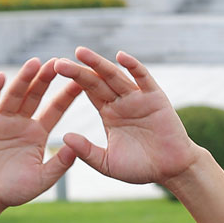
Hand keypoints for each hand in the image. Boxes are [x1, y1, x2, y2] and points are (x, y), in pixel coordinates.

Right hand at [0, 58, 79, 211]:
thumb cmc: (14, 191)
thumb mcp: (42, 179)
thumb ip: (59, 164)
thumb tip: (77, 146)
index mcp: (37, 133)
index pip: (55, 109)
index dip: (67, 95)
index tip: (82, 79)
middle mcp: (21, 122)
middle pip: (35, 96)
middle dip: (45, 79)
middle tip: (57, 62)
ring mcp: (0, 120)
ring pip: (14, 95)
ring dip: (23, 79)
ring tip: (34, 63)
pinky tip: (1, 77)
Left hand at [52, 49, 200, 187]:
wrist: (171, 170)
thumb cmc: (140, 168)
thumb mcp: (107, 163)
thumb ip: (86, 152)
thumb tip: (64, 137)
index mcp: (108, 113)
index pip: (87, 92)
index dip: (71, 83)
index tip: (52, 75)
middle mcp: (121, 101)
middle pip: (96, 81)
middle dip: (78, 71)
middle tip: (58, 63)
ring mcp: (138, 97)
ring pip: (115, 76)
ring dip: (98, 64)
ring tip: (80, 52)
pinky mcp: (155, 98)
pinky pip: (143, 79)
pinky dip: (133, 67)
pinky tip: (120, 57)